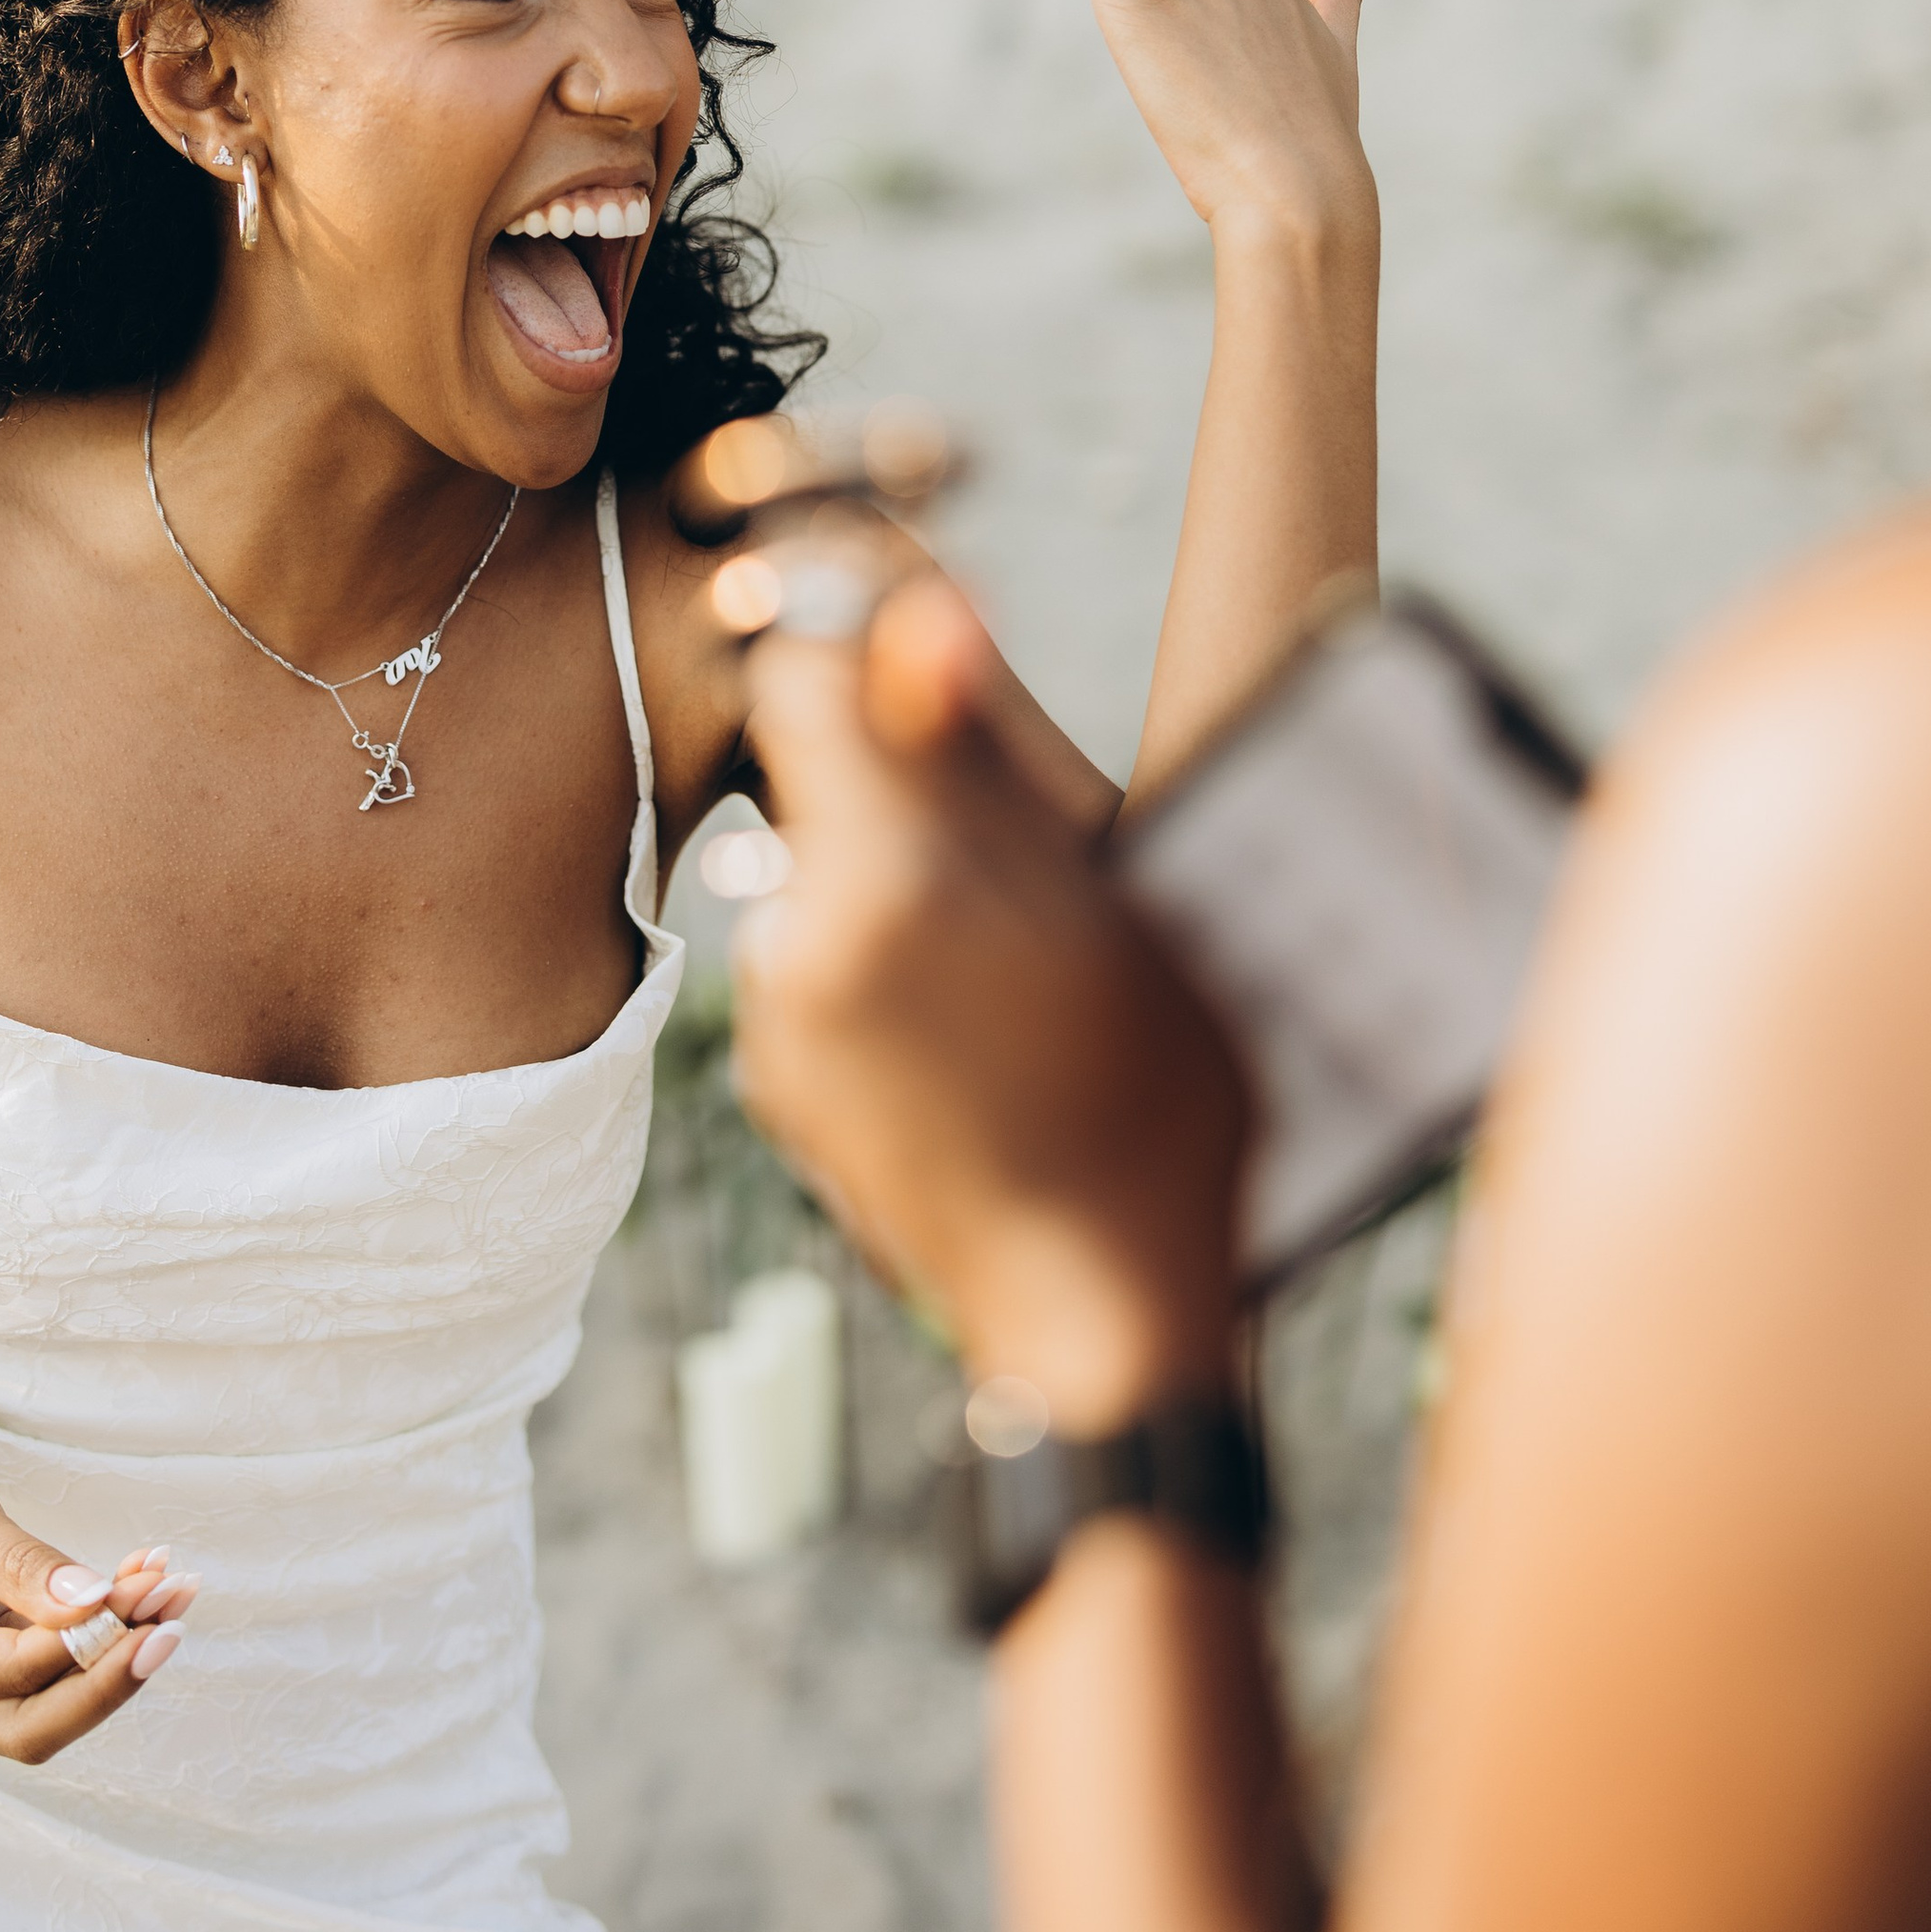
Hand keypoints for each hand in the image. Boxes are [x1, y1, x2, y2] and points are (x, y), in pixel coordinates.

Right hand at [0, 1394, 195, 1764]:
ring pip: (51, 1699)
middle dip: (110, 1677)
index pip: (18, 1680)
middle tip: (172, 1624)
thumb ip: (32, 1573)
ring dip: (115, 1649)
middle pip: (37, 1723)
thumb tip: (100, 1606)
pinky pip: (51, 1661)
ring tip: (173, 1588)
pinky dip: (98, 1627)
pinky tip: (144, 1579)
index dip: (89, 1645)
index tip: (146, 1595)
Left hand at [733, 571, 1252, 1429]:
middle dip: (905, 784)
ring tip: (1021, 975)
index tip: (932, 662)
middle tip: (1024, 858)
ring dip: (901, 885)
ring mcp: (777, 1027)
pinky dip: (884, 974)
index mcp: (889, 878)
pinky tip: (978, 1043)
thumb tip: (919, 606)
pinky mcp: (779, 1090)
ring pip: (824, 877)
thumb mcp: (1109, 901)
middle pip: (815, 779)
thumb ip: (992, 753)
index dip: (862, 647)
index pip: (801, 673)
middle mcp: (800, 943)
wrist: (1103, 1326)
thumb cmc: (1153, 1104)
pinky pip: (820, 973)